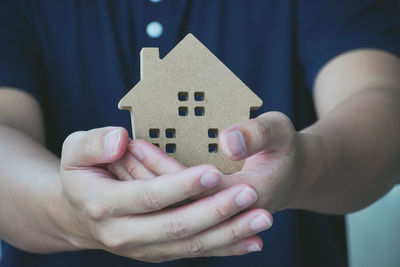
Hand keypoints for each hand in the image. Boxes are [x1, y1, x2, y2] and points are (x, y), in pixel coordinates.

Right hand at [57, 127, 272, 261]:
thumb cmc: (82, 173)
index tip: (213, 172)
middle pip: (176, 226)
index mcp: (103, 205)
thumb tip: (120, 141)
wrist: (78, 212)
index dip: (182, 186)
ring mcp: (142, 248)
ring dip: (229, 234)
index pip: (149, 196)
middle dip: (216, 212)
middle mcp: (123, 234)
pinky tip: (252, 242)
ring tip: (262, 220)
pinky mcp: (158, 252)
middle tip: (251, 194)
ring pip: (191, 245)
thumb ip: (94, 143)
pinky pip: (194, 252)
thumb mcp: (76, 150)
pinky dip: (224, 248)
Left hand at [113, 112, 309, 213]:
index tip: (136, 146)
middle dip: (145, 179)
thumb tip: (229, 141)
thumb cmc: (287, 149)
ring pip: (173, 211)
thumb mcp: (280, 131)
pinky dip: (158, 197)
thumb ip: (258, 134)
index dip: (164, 169)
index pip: (194, 187)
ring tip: (120, 164)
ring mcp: (219, 219)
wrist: (297, 174)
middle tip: (117, 155)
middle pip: (177, 204)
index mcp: (247, 195)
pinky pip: (179, 211)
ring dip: (146, 188)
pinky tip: (136, 178)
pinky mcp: (212, 216)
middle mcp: (228, 214)